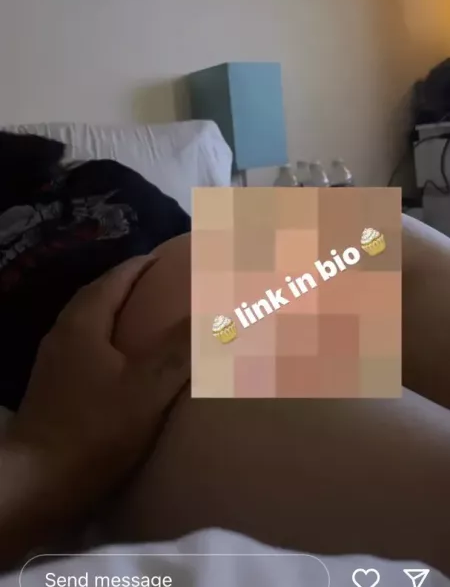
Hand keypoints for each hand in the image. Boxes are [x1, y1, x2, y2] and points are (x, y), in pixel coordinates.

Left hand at [5, 256, 189, 497]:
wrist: (34, 485)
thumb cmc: (94, 430)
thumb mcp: (147, 387)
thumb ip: (180, 348)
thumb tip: (216, 312)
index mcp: (83, 323)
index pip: (115, 278)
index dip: (142, 265)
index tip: (167, 259)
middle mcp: (62, 335)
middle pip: (97, 297)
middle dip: (128, 286)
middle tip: (161, 285)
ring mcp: (53, 364)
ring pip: (88, 324)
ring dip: (116, 314)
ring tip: (146, 320)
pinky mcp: (51, 391)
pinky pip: (84, 349)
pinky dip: (107, 341)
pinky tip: (121, 363)